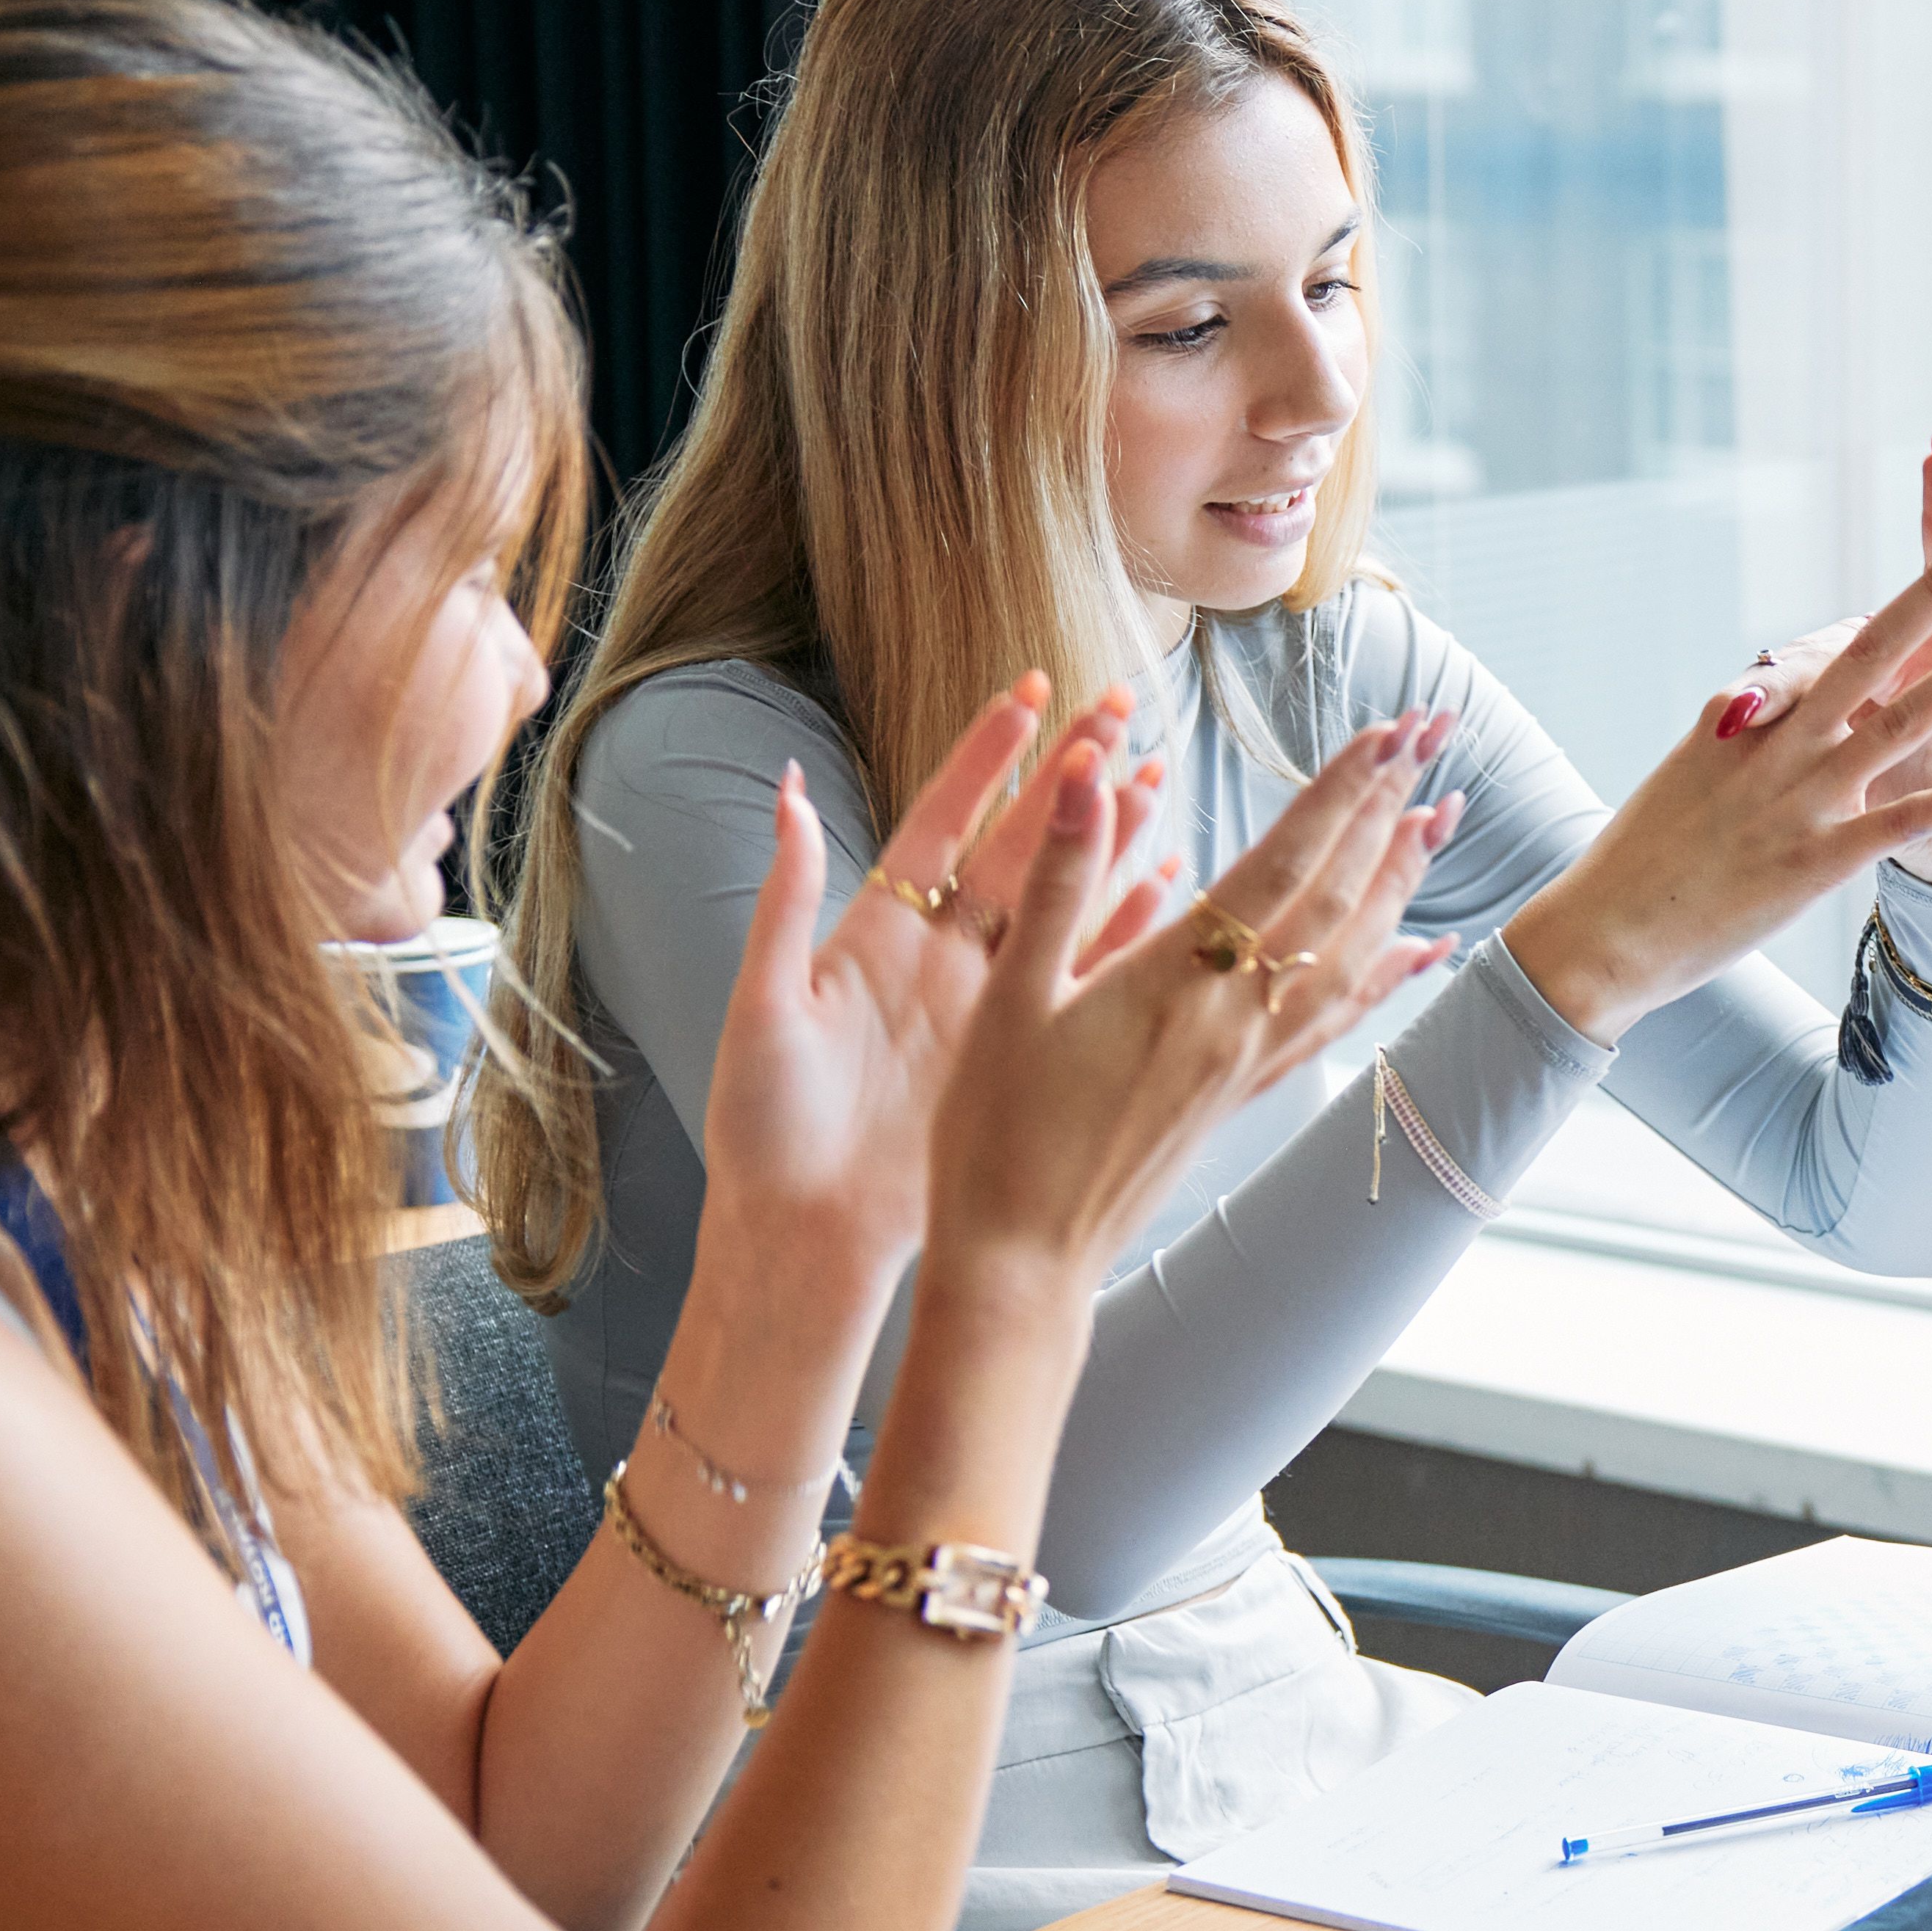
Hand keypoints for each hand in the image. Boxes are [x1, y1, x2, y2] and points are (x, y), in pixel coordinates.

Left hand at [694, 676, 1151, 1297]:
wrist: (804, 1234)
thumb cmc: (768, 1129)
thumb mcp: (765, 1006)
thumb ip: (787, 900)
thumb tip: (785, 789)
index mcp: (877, 933)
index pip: (943, 822)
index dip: (986, 758)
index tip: (1028, 696)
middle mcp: (939, 955)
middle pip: (1016, 845)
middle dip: (1067, 778)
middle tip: (1120, 712)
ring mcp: (984, 1001)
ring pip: (1057, 901)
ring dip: (1106, 841)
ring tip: (1159, 781)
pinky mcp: (1014, 1050)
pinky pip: (1080, 976)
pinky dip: (1123, 932)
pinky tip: (1166, 892)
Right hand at [919, 706, 1453, 1287]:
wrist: (1025, 1256)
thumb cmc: (998, 1130)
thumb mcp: (1012, 994)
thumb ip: (1063, 877)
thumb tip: (1092, 770)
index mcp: (1180, 981)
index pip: (1286, 861)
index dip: (1343, 789)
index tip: (1392, 728)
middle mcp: (1237, 1018)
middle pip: (1338, 896)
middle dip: (1389, 808)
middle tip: (1436, 736)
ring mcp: (1250, 1059)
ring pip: (1352, 955)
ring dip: (1400, 880)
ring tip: (1440, 818)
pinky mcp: (1245, 1092)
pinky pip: (1336, 1020)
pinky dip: (1386, 974)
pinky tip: (1420, 949)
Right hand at [1503, 490, 1931, 1040]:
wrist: (1600, 932)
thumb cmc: (1644, 858)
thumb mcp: (1691, 777)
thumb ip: (1739, 739)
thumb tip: (1755, 708)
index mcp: (1745, 718)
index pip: (1831, 650)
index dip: (1896, 609)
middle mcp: (1777, 745)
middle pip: (1872, 648)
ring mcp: (1798, 800)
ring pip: (1900, 719)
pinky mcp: (1814, 862)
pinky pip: (1905, 820)